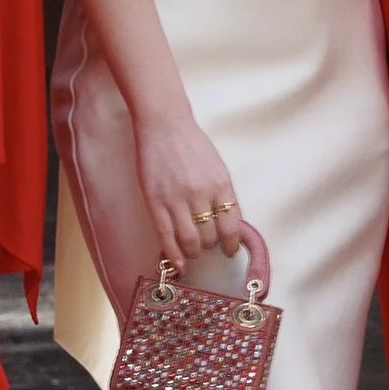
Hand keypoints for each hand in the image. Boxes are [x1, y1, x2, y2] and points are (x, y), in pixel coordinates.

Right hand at [132, 106, 251, 269]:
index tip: (229, 250)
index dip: (232, 243)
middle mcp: (202, 194)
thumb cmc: (191, 143)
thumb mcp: (216, 166)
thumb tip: (225, 223)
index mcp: (221, 183)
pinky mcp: (156, 203)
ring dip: (194, 252)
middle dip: (210, 247)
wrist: (164, 125)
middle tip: (207, 248)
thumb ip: (221, 193)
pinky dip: (174, 255)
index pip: (232, 224)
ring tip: (192, 253)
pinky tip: (178, 264)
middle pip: (211, 235)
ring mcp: (177, 199)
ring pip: (190, 241)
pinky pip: (167, 237)